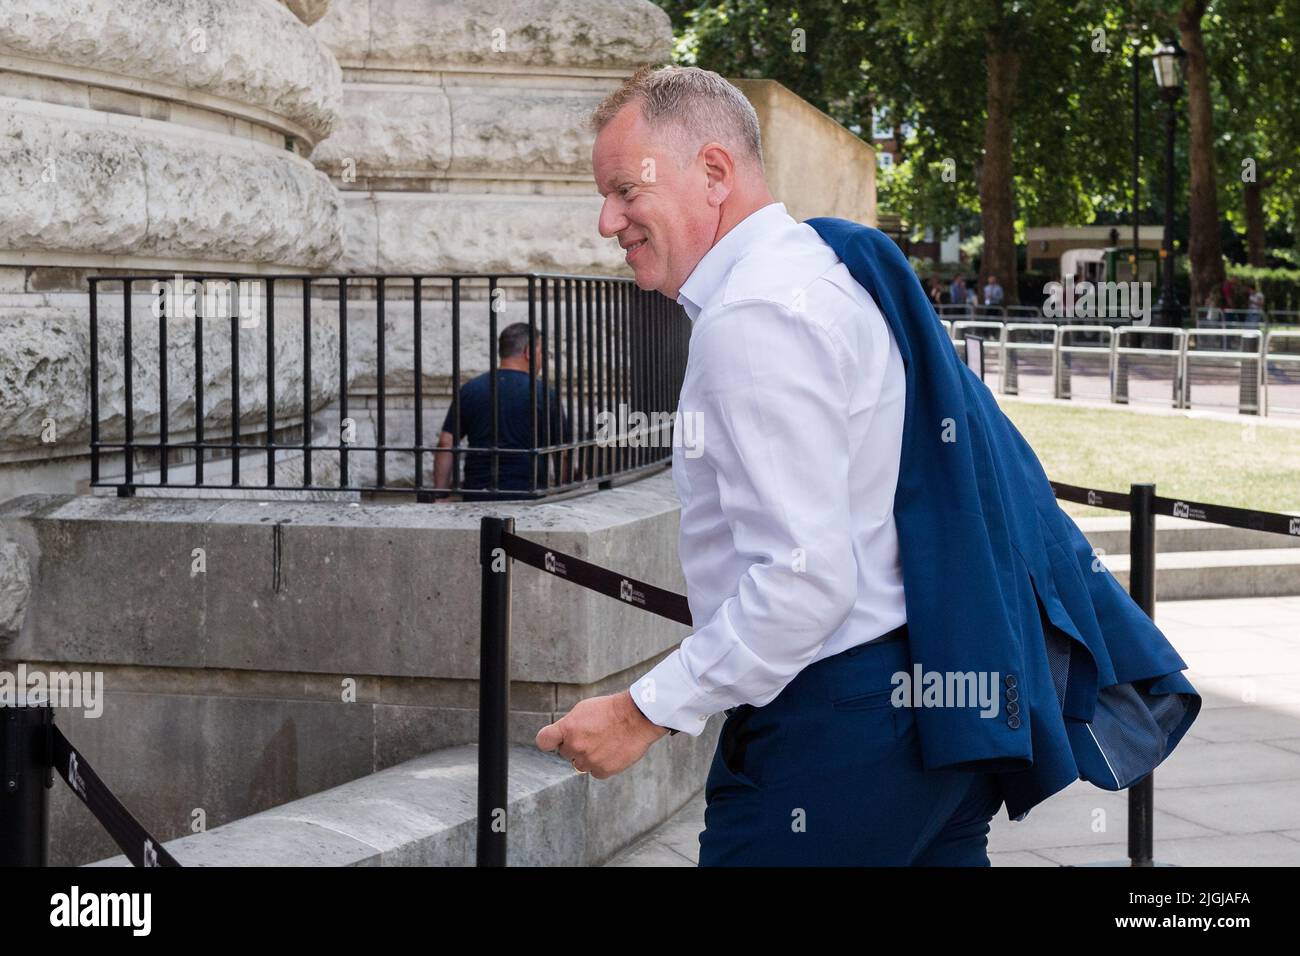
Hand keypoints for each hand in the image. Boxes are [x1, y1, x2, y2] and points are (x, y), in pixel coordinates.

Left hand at [535, 690, 669, 777]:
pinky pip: (595, 772)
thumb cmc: (611, 709)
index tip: (556, 740)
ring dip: (588, 757)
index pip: (544, 741)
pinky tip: (611, 751)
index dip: (550, 741)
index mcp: (567, 728)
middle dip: (575, 746)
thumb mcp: (584, 709)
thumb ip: (569, 725)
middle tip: (592, 736)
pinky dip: (602, 765)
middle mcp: (575, 746)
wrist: (636, 717)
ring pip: (580, 764)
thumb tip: (562, 737)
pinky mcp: (603, 770)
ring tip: (604, 742)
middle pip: (565, 753)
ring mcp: (589, 760)